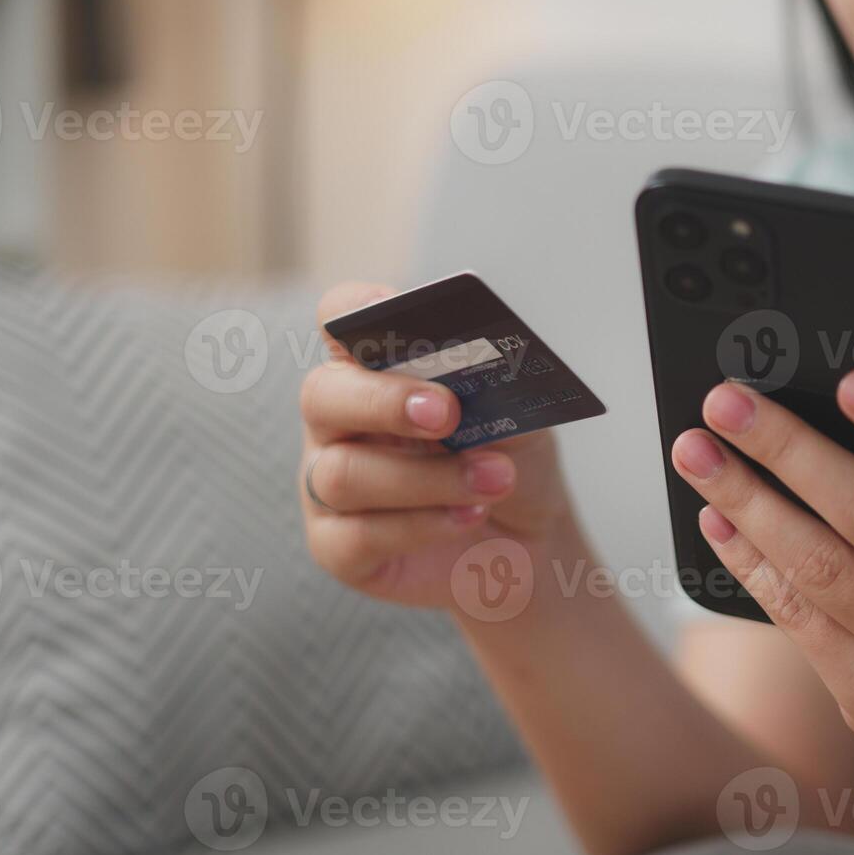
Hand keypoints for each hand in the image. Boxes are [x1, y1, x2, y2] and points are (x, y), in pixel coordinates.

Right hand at [300, 282, 577, 609]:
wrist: (531, 538)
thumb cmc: (512, 458)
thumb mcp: (517, 411)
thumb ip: (492, 384)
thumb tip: (475, 367)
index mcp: (373, 368)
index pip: (340, 320)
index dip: (355, 310)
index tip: (388, 307)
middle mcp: (337, 420)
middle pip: (322, 394)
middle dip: (385, 401)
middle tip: (448, 412)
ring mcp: (326, 484)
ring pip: (345, 473)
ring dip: (429, 477)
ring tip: (498, 478)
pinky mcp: (337, 547)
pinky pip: (358, 535)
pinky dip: (423, 525)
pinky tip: (470, 516)